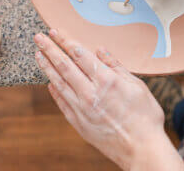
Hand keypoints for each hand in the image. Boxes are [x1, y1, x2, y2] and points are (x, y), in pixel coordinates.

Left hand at [34, 30, 183, 170]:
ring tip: (38, 55)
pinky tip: (49, 83)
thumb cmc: (145, 117)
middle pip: (65, 66)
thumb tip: (100, 51)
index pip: (80, 54)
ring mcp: (82, 109)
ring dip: (47, 67)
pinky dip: (55, 92)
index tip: (55, 32)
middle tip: (39, 37)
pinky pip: (62, 103)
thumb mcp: (137, 86)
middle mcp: (90, 93)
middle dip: (50, 49)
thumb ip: (116, 66)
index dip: (66, 41)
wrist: (142, 150)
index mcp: (106, 80)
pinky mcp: (79, 123)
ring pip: (59, 83)